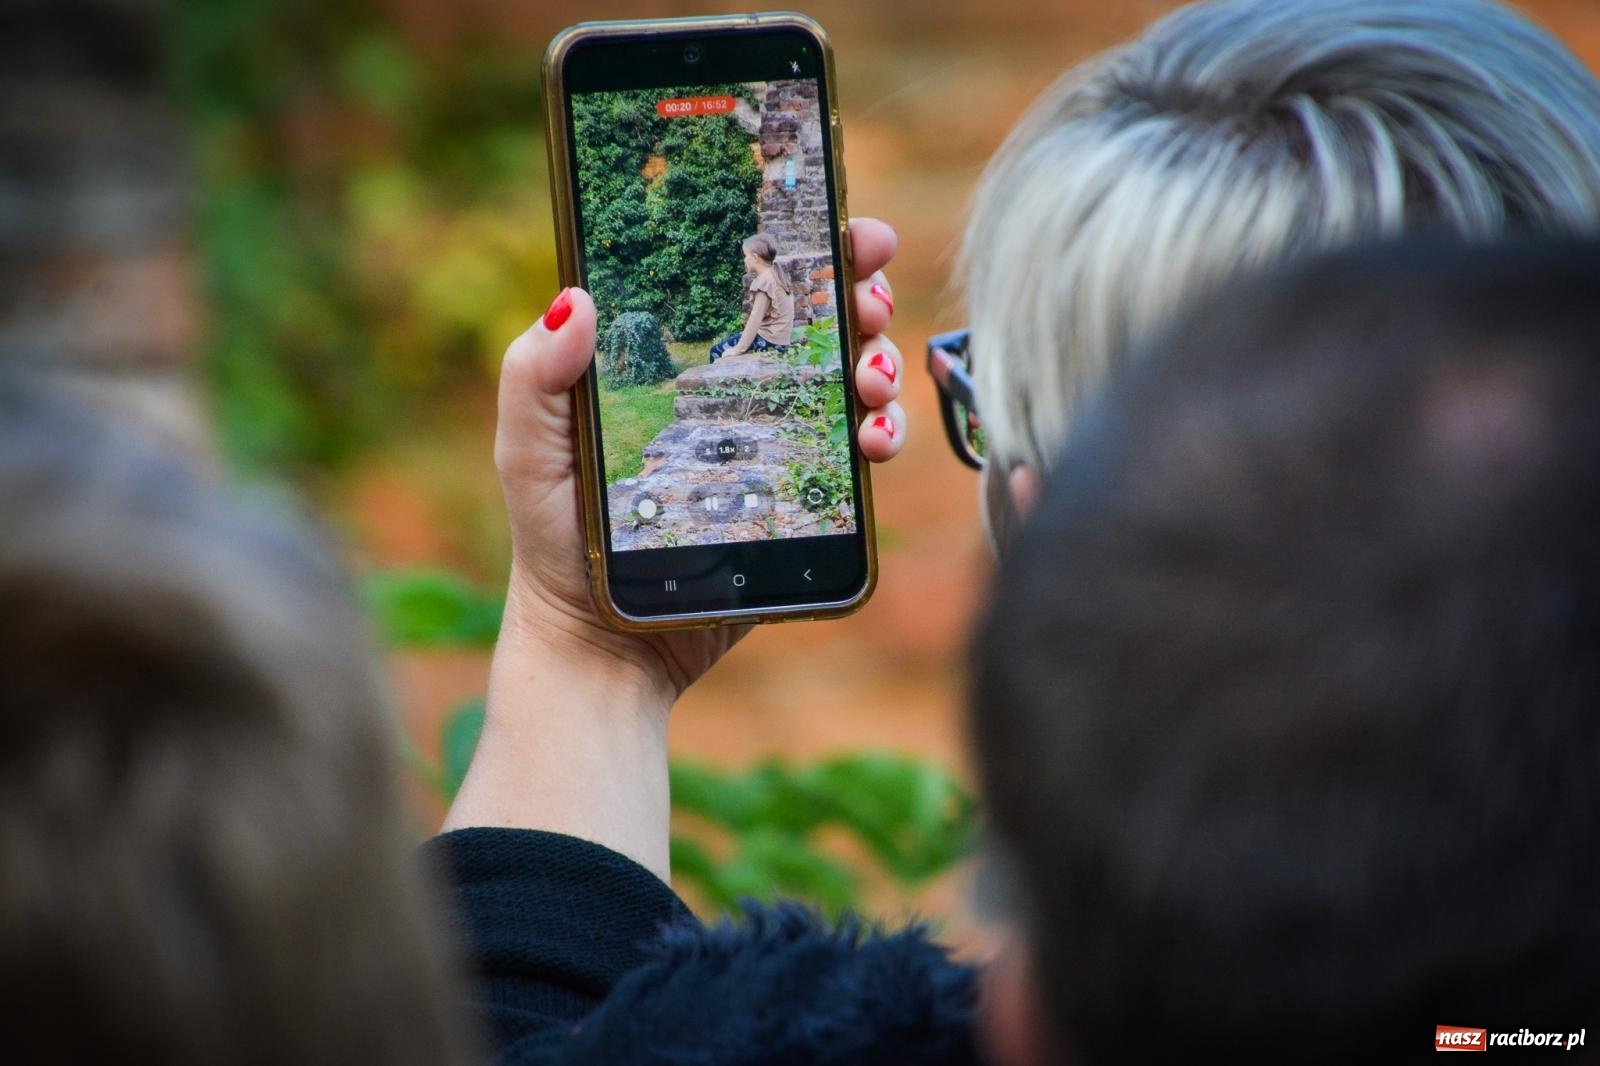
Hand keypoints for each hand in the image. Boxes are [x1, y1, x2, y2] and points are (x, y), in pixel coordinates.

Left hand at [493, 217, 902, 706]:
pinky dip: (884, 434)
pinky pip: (861, 455)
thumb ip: (535, 378)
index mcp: (680, 360)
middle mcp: (739, 392)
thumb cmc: (558, 541)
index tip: (843, 226)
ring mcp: (778, 444)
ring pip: (855, 379)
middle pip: (819, 318)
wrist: (604, 645)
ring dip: (880, 363)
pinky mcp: (804, 500)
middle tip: (865, 300)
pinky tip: (874, 441)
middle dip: (859, 294)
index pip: (747, 283)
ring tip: (868, 383)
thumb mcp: (528, 452)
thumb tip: (575, 299)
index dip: (805, 245)